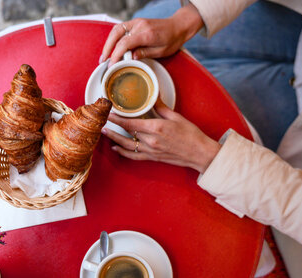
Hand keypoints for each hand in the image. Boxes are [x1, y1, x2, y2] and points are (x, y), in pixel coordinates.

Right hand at [100, 4, 203, 65]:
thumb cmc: (172, 40)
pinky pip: (121, 29)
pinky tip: (112, 47)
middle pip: (116, 34)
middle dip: (107, 48)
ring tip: (105, 55)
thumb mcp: (161, 52)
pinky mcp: (136, 22)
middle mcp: (140, 25)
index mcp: (147, 34)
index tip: (112, 64)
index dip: (116, 54)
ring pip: (116, 30)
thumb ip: (144, 53)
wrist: (178, 26)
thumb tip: (130, 58)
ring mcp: (137, 22)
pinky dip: (114, 38)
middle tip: (103, 61)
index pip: (125, 43)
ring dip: (109, 42)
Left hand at [101, 100, 219, 173]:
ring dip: (114, 139)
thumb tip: (153, 96)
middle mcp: (151, 141)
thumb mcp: (176, 117)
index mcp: (157, 128)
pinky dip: (123, 153)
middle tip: (101, 120)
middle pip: (127, 133)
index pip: (131, 122)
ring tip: (104, 132)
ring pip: (127, 146)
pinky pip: (134, 156)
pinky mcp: (153, 158)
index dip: (118, 118)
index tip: (109, 112)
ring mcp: (151, 151)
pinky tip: (115, 148)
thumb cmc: (191, 135)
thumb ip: (161, 107)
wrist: (199, 153)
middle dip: (113, 127)